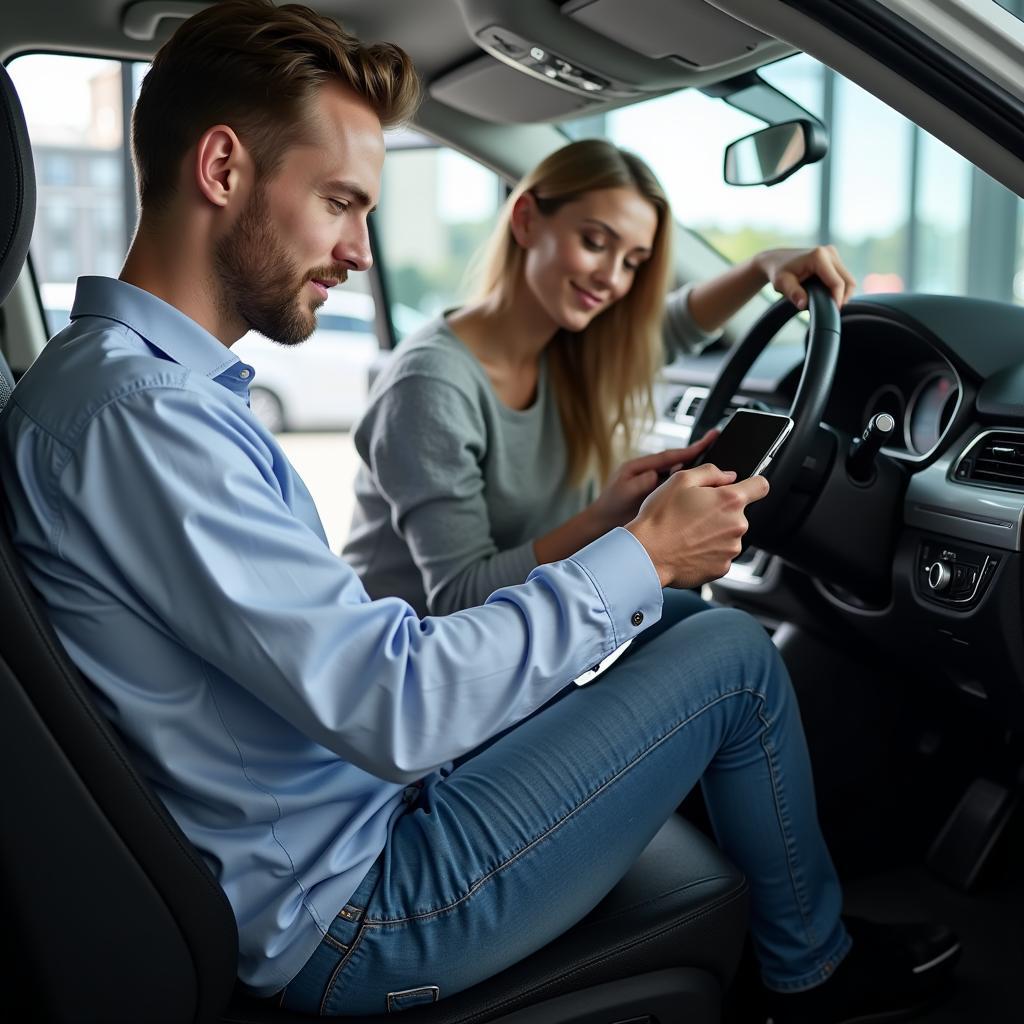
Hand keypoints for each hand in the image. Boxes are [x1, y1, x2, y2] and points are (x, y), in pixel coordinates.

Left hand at [588, 430, 718, 532]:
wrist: (602, 525)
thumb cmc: (609, 508)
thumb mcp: (623, 492)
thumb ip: (640, 483)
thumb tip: (657, 475)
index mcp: (640, 466)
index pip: (670, 455)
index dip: (690, 449)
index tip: (709, 440)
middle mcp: (650, 472)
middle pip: (679, 461)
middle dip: (698, 453)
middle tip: (717, 439)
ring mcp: (655, 485)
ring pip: (681, 475)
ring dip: (697, 471)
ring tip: (718, 465)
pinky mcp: (658, 498)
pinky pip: (678, 490)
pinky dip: (692, 487)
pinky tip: (705, 489)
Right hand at [625, 463, 769, 588]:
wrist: (648, 554)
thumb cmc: (661, 517)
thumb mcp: (680, 480)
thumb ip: (711, 472)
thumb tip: (728, 475)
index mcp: (730, 500)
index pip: (761, 486)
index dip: (753, 484)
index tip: (745, 487)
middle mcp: (737, 525)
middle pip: (739, 513)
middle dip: (722, 511)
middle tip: (695, 513)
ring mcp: (731, 549)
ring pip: (729, 535)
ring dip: (715, 532)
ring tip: (688, 532)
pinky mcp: (722, 568)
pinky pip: (720, 554)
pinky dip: (708, 551)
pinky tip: (689, 547)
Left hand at [753, 246, 855, 310]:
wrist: (776, 259)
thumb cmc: (778, 272)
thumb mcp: (781, 284)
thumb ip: (793, 293)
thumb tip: (804, 305)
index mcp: (818, 257)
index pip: (837, 282)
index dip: (838, 299)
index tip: (833, 312)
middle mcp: (829, 252)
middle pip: (848, 280)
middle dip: (843, 298)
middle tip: (832, 311)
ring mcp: (832, 254)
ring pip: (848, 279)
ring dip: (842, 293)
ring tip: (829, 305)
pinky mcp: (834, 258)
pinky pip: (843, 276)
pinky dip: (839, 288)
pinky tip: (827, 296)